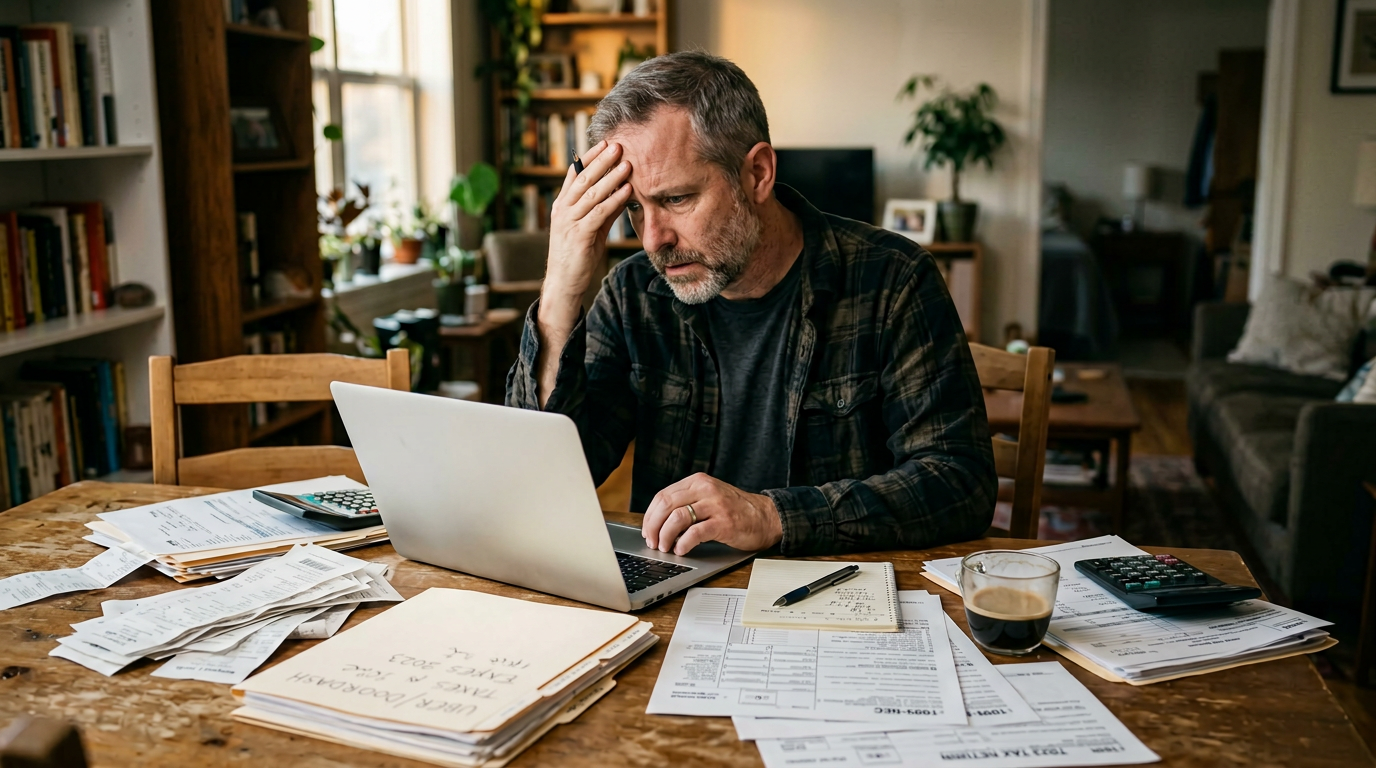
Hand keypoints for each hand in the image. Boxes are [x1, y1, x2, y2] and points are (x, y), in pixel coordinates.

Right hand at [544, 140, 632, 306]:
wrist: (564, 283)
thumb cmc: (578, 255)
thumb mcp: (590, 228)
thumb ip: (603, 209)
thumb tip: (622, 191)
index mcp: (562, 205)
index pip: (575, 174)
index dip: (590, 157)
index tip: (605, 143)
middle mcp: (562, 210)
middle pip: (583, 178)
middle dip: (601, 161)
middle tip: (618, 145)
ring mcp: (568, 222)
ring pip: (591, 193)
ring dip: (611, 177)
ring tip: (628, 164)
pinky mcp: (578, 235)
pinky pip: (598, 213)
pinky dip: (613, 200)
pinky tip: (627, 191)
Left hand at [641, 473, 783, 555]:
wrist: (766, 517)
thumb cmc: (735, 510)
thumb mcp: (709, 497)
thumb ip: (687, 503)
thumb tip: (658, 523)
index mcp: (698, 482)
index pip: (663, 496)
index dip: (650, 516)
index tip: (647, 530)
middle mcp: (705, 489)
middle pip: (666, 505)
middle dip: (653, 526)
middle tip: (652, 541)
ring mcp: (715, 505)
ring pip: (677, 518)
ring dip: (666, 536)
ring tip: (665, 547)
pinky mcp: (724, 523)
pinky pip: (695, 533)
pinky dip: (683, 543)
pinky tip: (681, 549)